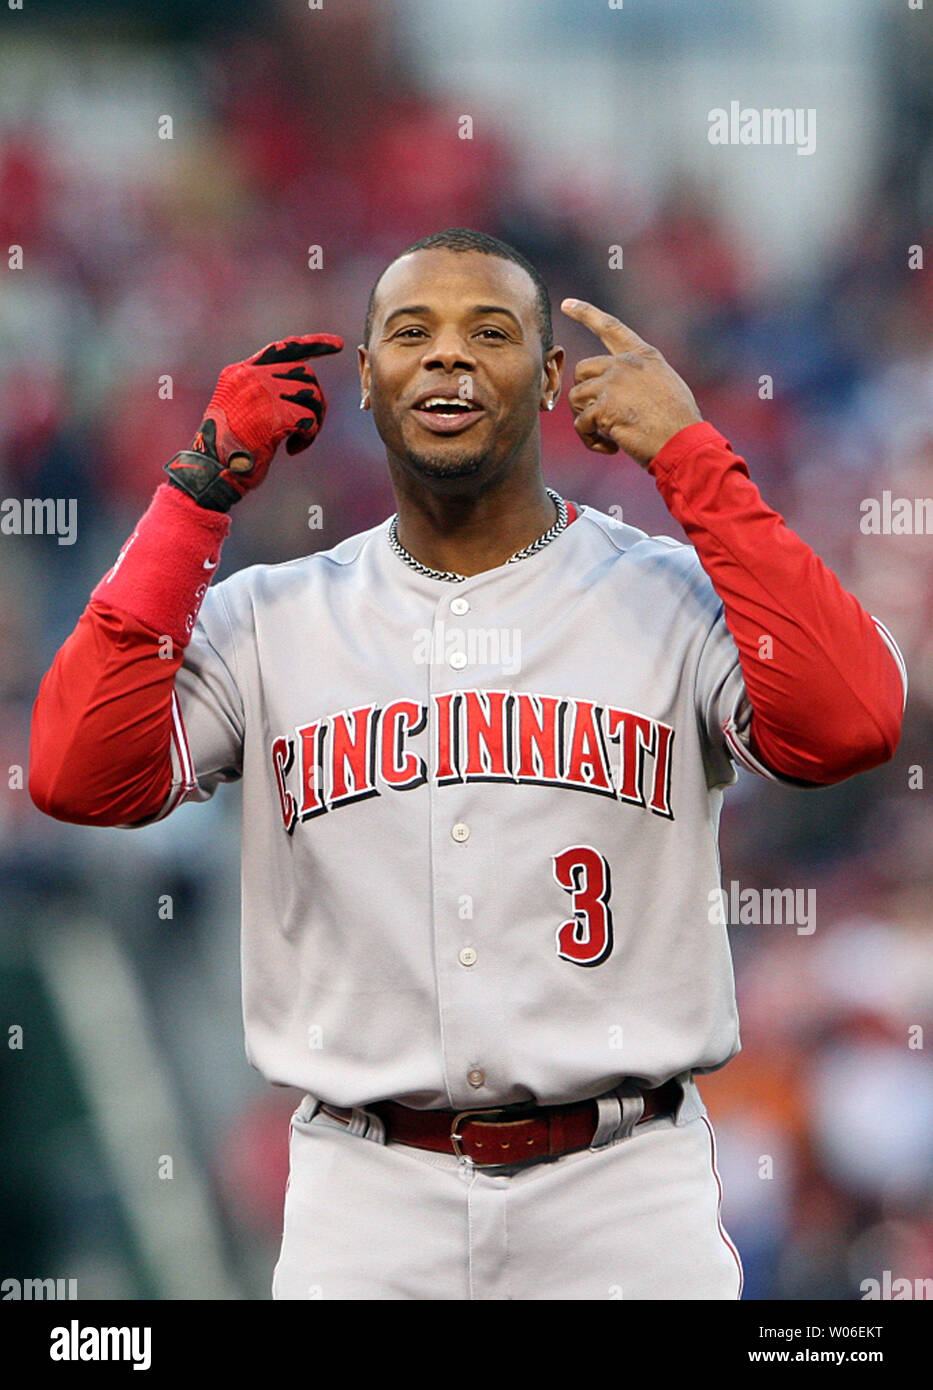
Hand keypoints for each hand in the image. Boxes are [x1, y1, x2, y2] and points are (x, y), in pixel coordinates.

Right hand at [165, 333, 343, 510]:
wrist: (214, 470)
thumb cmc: (228, 449)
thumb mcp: (239, 409)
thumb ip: (263, 392)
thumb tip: (305, 388)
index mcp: (239, 372)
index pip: (283, 349)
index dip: (314, 344)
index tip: (339, 344)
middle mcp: (251, 376)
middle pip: (305, 373)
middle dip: (316, 400)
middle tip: (311, 426)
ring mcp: (263, 392)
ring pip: (312, 394)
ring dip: (314, 420)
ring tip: (298, 438)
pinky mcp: (275, 414)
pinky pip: (310, 419)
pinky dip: (308, 437)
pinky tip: (293, 448)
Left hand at [561, 300, 700, 466]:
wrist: (683, 443)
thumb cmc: (678, 424)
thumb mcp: (664, 386)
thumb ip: (637, 379)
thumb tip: (609, 391)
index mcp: (643, 356)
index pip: (610, 327)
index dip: (586, 313)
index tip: (567, 304)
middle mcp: (626, 363)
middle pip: (582, 369)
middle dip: (584, 395)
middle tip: (599, 418)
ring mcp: (613, 383)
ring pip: (576, 397)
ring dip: (586, 421)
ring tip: (608, 435)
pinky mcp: (603, 407)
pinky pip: (581, 424)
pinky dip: (591, 441)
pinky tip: (611, 447)